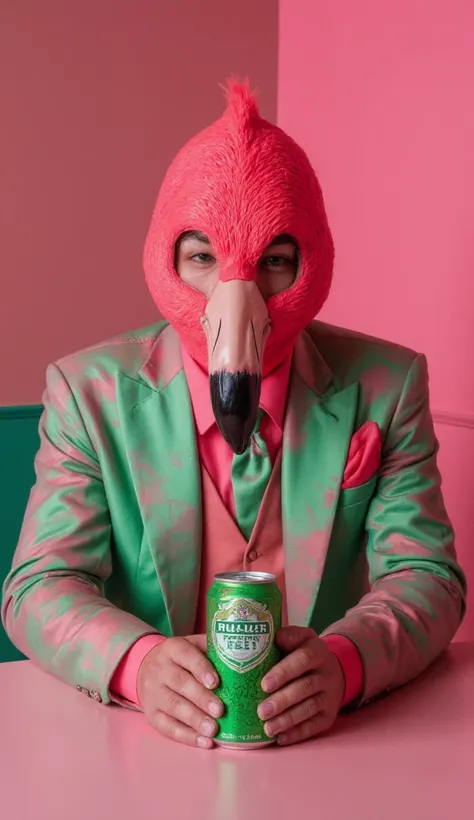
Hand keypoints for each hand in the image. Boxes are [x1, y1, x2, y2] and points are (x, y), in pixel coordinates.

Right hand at [137, 634, 222, 749]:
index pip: (186, 656)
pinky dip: (187, 736)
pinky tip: (204, 741)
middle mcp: (159, 669)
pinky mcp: (151, 714)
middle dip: (201, 698)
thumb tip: (242, 657)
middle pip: (180, 683)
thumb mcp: (192, 646)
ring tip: (213, 729)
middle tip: (220, 710)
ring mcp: (152, 693)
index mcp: (172, 649)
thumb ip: (212, 650)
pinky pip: (167, 727)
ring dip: (195, 720)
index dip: (201, 669)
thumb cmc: (179, 659)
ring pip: (173, 706)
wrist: (144, 668)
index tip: (216, 683)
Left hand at [258, 626, 344, 745]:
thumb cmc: (305, 653)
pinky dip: (298, 733)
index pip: (303, 659)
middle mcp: (327, 673)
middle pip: (305, 687)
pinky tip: (281, 738)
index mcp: (317, 651)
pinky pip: (315, 726)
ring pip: (310, 708)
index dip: (284, 672)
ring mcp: (330, 695)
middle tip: (261, 711)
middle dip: (282, 701)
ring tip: (268, 728)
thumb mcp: (300, 638)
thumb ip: (286, 636)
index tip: (264, 684)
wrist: (335, 669)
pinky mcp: (330, 715)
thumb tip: (268, 637)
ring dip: (288, 720)